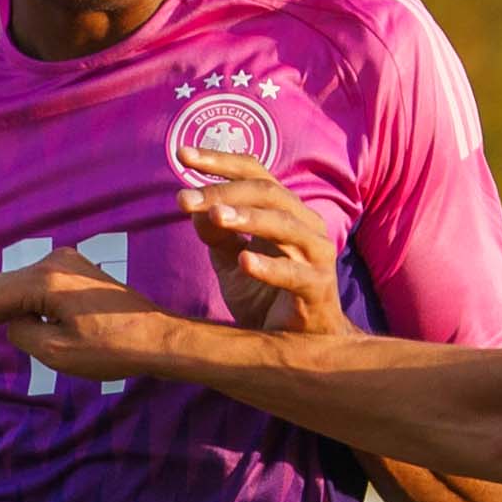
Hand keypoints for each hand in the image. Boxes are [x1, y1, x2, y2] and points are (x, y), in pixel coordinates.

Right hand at [0, 254, 188, 381]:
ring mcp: (63, 265)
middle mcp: (50, 264)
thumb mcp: (58, 352)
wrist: (160, 338)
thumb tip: (11, 323)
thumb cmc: (114, 349)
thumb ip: (22, 334)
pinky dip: (4, 300)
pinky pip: (27, 287)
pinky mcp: (73, 275)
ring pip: (6, 284)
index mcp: (43, 281)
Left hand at [172, 145, 345, 336]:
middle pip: (267, 193)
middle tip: (184, 198)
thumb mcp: (230, 262)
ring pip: (285, 225)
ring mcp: (316, 256)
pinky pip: (295, 274)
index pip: (254, 173)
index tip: (182, 154)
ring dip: (248, 218)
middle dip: (223, 192)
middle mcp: (305, 225)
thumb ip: (215, 233)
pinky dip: (270, 267)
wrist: (294, 346)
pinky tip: (244, 262)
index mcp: (285, 212)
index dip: (220, 161)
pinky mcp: (319, 289)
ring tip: (214, 217)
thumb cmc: (265, 297)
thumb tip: (190, 204)